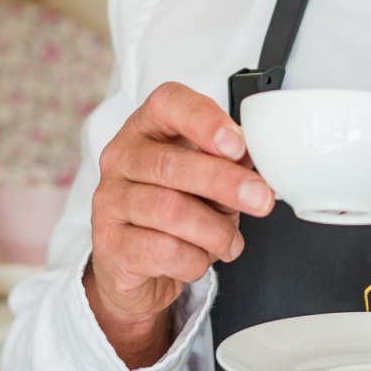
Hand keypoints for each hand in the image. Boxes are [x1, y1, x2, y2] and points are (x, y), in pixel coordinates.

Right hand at [83, 82, 275, 366]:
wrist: (141, 266)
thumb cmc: (179, 210)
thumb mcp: (208, 181)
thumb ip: (228, 164)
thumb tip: (253, 158)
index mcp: (147, 128)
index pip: (167, 104)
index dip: (203, 120)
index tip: (237, 144)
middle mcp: (121, 159)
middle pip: (170, 163)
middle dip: (224, 182)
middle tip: (260, 198)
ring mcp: (109, 202)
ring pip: (169, 211)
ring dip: (214, 231)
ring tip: (230, 242)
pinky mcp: (110, 245)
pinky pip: (162, 251)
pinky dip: (194, 259)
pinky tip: (199, 258)